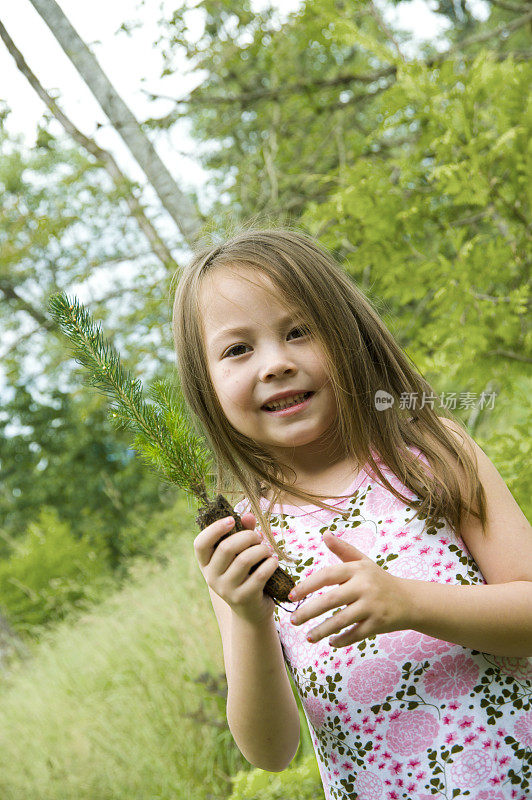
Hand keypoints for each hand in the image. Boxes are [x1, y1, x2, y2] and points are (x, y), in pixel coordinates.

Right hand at [194, 512, 277, 624]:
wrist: (251, 611)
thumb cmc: (245, 574)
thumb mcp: (240, 554)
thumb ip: (243, 532)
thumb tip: (249, 515)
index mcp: (206, 564)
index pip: (200, 544)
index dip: (214, 529)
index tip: (232, 520)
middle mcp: (212, 577)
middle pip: (226, 548)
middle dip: (247, 536)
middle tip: (259, 537)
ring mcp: (226, 590)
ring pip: (244, 560)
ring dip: (261, 549)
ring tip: (267, 549)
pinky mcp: (243, 598)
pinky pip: (259, 575)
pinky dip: (270, 563)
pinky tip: (274, 561)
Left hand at [288, 531, 411, 646]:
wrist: (410, 600)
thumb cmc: (379, 580)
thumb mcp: (363, 562)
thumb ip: (343, 549)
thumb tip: (325, 534)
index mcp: (357, 570)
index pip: (327, 575)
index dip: (307, 585)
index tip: (291, 595)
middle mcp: (364, 586)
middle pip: (330, 600)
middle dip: (308, 611)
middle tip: (293, 620)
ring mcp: (372, 606)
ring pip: (341, 620)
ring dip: (322, 630)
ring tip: (308, 636)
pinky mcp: (378, 624)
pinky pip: (355, 634)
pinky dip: (342, 640)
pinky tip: (331, 642)